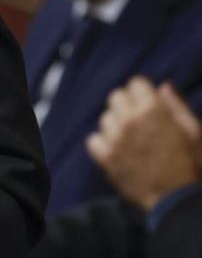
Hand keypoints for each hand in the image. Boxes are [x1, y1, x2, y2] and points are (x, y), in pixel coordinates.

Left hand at [86, 76, 201, 210]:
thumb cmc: (192, 166)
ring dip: (116, 125)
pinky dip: (103, 144)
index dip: (144, 93)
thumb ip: (177, 107)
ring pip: (105, 118)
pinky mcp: (105, 158)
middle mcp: (130, 121)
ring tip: (133, 140)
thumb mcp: (195, 133)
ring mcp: (115, 139)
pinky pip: (93, 140)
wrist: (178, 201)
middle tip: (141, 122)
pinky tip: (119, 152)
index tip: (149, 105)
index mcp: (154, 111)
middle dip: (128, 105)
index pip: (135, 83)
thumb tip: (163, 86)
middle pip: (116, 96)